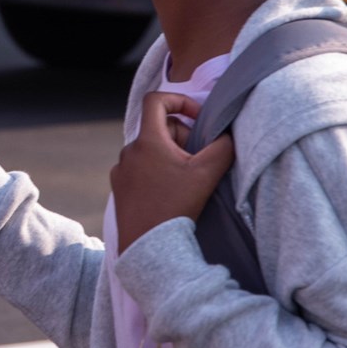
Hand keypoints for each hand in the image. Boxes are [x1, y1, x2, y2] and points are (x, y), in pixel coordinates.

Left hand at [110, 92, 234, 253]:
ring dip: (169, 155)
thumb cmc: (176, 208)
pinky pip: (139, 168)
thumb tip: (228, 135)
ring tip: (185, 178)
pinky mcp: (119, 188)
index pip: (156, 100)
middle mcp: (128, 151)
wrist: (150, 247)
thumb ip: (223, 148)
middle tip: (198, 158)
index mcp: (147, 141)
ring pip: (149, 149)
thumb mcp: (206, 174)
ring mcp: (121, 170)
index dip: (179, 100)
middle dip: (181, 136)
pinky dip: (156, 171)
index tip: (197, 117)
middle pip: (157, 128)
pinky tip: (169, 192)